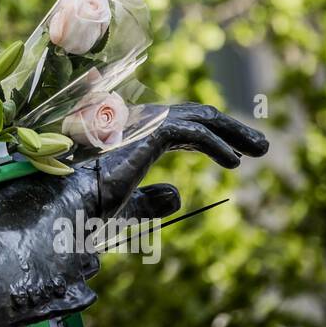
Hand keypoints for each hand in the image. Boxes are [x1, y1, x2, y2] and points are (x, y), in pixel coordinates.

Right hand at [87, 101, 267, 219]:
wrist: (66, 206)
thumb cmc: (84, 209)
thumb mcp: (124, 208)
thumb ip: (149, 202)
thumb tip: (178, 194)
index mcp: (130, 137)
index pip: (178, 127)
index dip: (210, 138)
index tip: (235, 156)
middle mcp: (136, 123)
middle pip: (193, 117)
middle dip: (229, 129)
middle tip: (258, 146)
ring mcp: (141, 124)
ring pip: (197, 119)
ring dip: (233, 133)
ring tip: (259, 149)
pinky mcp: (147, 133)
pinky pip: (191, 133)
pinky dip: (217, 144)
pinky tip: (235, 162)